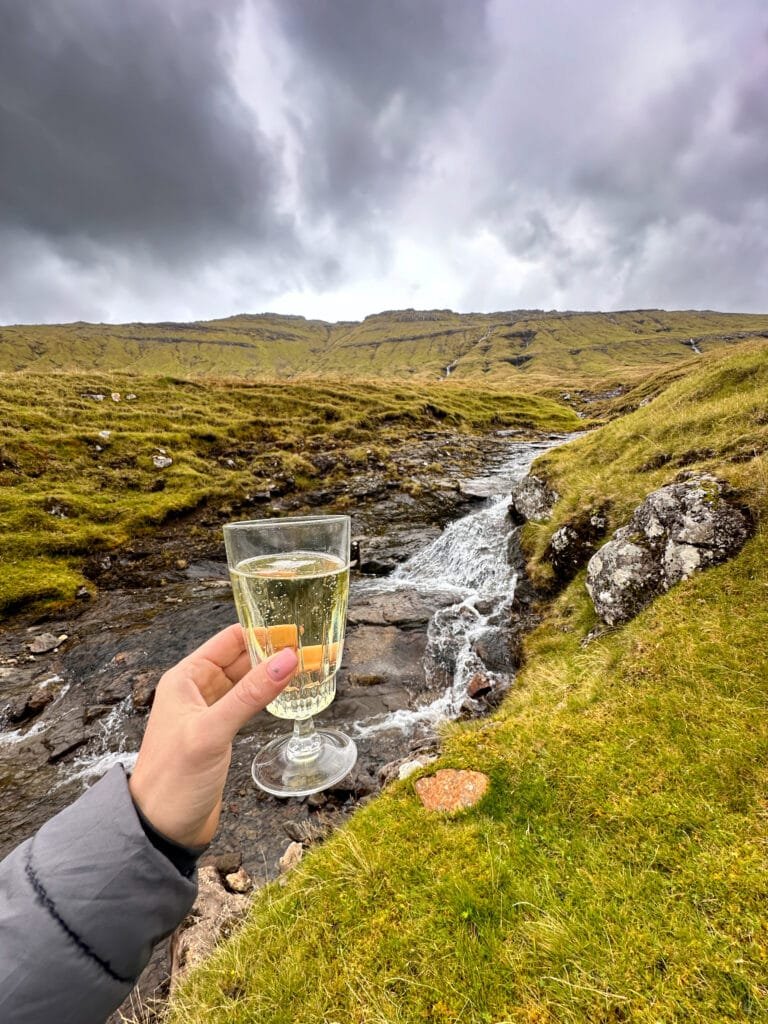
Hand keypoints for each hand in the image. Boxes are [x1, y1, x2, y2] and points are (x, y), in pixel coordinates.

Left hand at [128, 624, 297, 847]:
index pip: (229, 640)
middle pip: (241, 658)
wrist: (160, 829)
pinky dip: (268, 698)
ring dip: (273, 675)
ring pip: (247, 682)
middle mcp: (197, 690)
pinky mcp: (221, 734)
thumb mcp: (212, 731)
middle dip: (273, 652)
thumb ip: (251, 694)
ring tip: (307, 668)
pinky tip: (289, 697)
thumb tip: (287, 659)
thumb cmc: (173, 779)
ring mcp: (210, 712)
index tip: (296, 629)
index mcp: (186, 678)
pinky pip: (248, 705)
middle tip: (310, 649)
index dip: (262, 631)